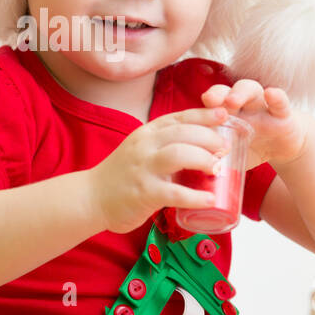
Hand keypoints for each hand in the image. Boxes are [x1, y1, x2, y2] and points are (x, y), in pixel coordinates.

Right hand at [89, 106, 229, 233]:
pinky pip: (175, 192)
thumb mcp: (142, 150)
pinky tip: (209, 200)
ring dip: (204, 159)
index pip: (179, 117)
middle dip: (210, 138)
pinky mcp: (144, 192)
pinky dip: (195, 196)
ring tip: (217, 170)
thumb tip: (203, 147)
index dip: (204, 114)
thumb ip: (165, 145)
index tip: (224, 115)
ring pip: (179, 154)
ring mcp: (144, 168)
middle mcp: (145, 146)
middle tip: (224, 150)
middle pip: (184, 132)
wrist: (90, 197)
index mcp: (147, 133)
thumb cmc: (122, 175)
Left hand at [200, 79, 309, 168]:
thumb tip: (199, 170)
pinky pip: (280, 103)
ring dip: (241, 92)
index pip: (211, 105)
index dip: (201, 109)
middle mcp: (241, 106)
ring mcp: (261, 107)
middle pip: (227, 91)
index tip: (194, 114)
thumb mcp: (232, 154)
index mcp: (225, 115)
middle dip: (217, 93)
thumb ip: (218, 158)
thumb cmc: (251, 148)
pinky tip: (271, 94)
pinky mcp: (283, 114)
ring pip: (251, 89)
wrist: (282, 148)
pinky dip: (277, 97)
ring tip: (232, 100)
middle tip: (209, 100)